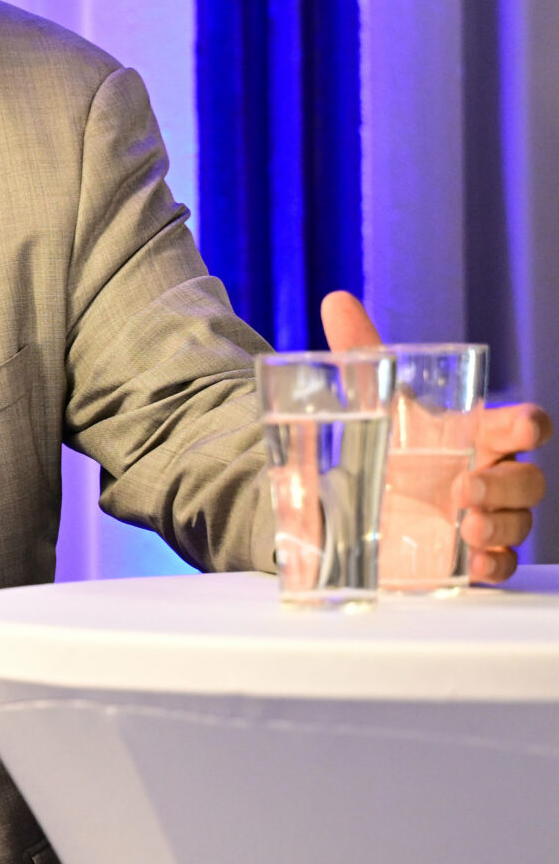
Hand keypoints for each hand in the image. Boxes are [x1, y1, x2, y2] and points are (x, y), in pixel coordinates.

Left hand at [323, 293, 550, 582]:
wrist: (367, 495)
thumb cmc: (391, 440)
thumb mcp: (374, 400)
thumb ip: (362, 352)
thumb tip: (336, 299)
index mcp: (478, 432)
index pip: (521, 425)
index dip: (527, 424)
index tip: (522, 425)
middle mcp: (491, 474)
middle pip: (528, 479)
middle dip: (506, 485)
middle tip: (464, 489)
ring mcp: (487, 516)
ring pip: (520, 522)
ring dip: (501, 525)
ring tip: (466, 526)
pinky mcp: (473, 554)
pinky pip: (503, 563)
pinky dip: (496, 564)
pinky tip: (476, 563)